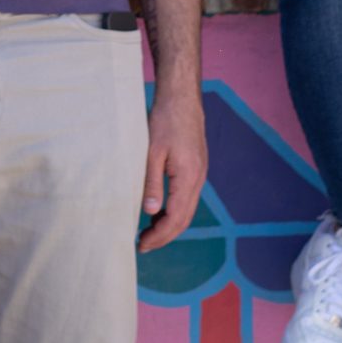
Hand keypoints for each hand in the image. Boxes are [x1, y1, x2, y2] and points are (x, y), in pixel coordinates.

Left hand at [138, 82, 206, 252]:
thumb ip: (151, 184)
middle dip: (164, 235)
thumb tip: (150, 212)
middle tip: (143, 244)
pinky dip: (174, 210)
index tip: (142, 245)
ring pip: (187, 209)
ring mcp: (199, 173)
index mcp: (188, 177)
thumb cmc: (165, 120)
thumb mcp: (152, 153)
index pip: (176, 218)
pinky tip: (158, 211)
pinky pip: (187, 197)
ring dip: (169, 224)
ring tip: (148, 232)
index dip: (159, 235)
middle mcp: (198, 178)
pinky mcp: (196, 168)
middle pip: (184, 218)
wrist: (182, 98)